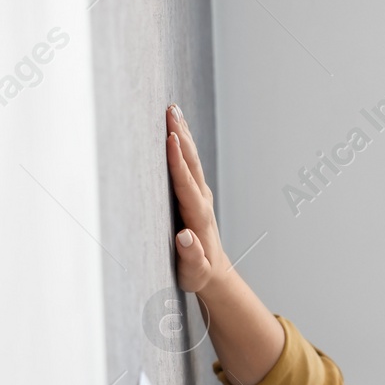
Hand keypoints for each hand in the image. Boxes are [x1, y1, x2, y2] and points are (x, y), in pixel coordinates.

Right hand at [165, 104, 229, 293]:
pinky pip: (189, 163)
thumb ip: (191, 257)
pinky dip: (183, 143)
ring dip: (182, 133)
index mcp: (198, 218)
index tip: (169, 139)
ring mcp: (201, 195)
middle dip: (180, 136)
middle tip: (169, 111)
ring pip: (191, 159)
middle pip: (191, 164)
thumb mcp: (194, 273)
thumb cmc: (199, 275)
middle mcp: (202, 201)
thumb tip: (184, 238)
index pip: (186, 185)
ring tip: (172, 109)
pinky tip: (176, 127)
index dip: (177, 162)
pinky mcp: (196, 193)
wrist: (214, 273)